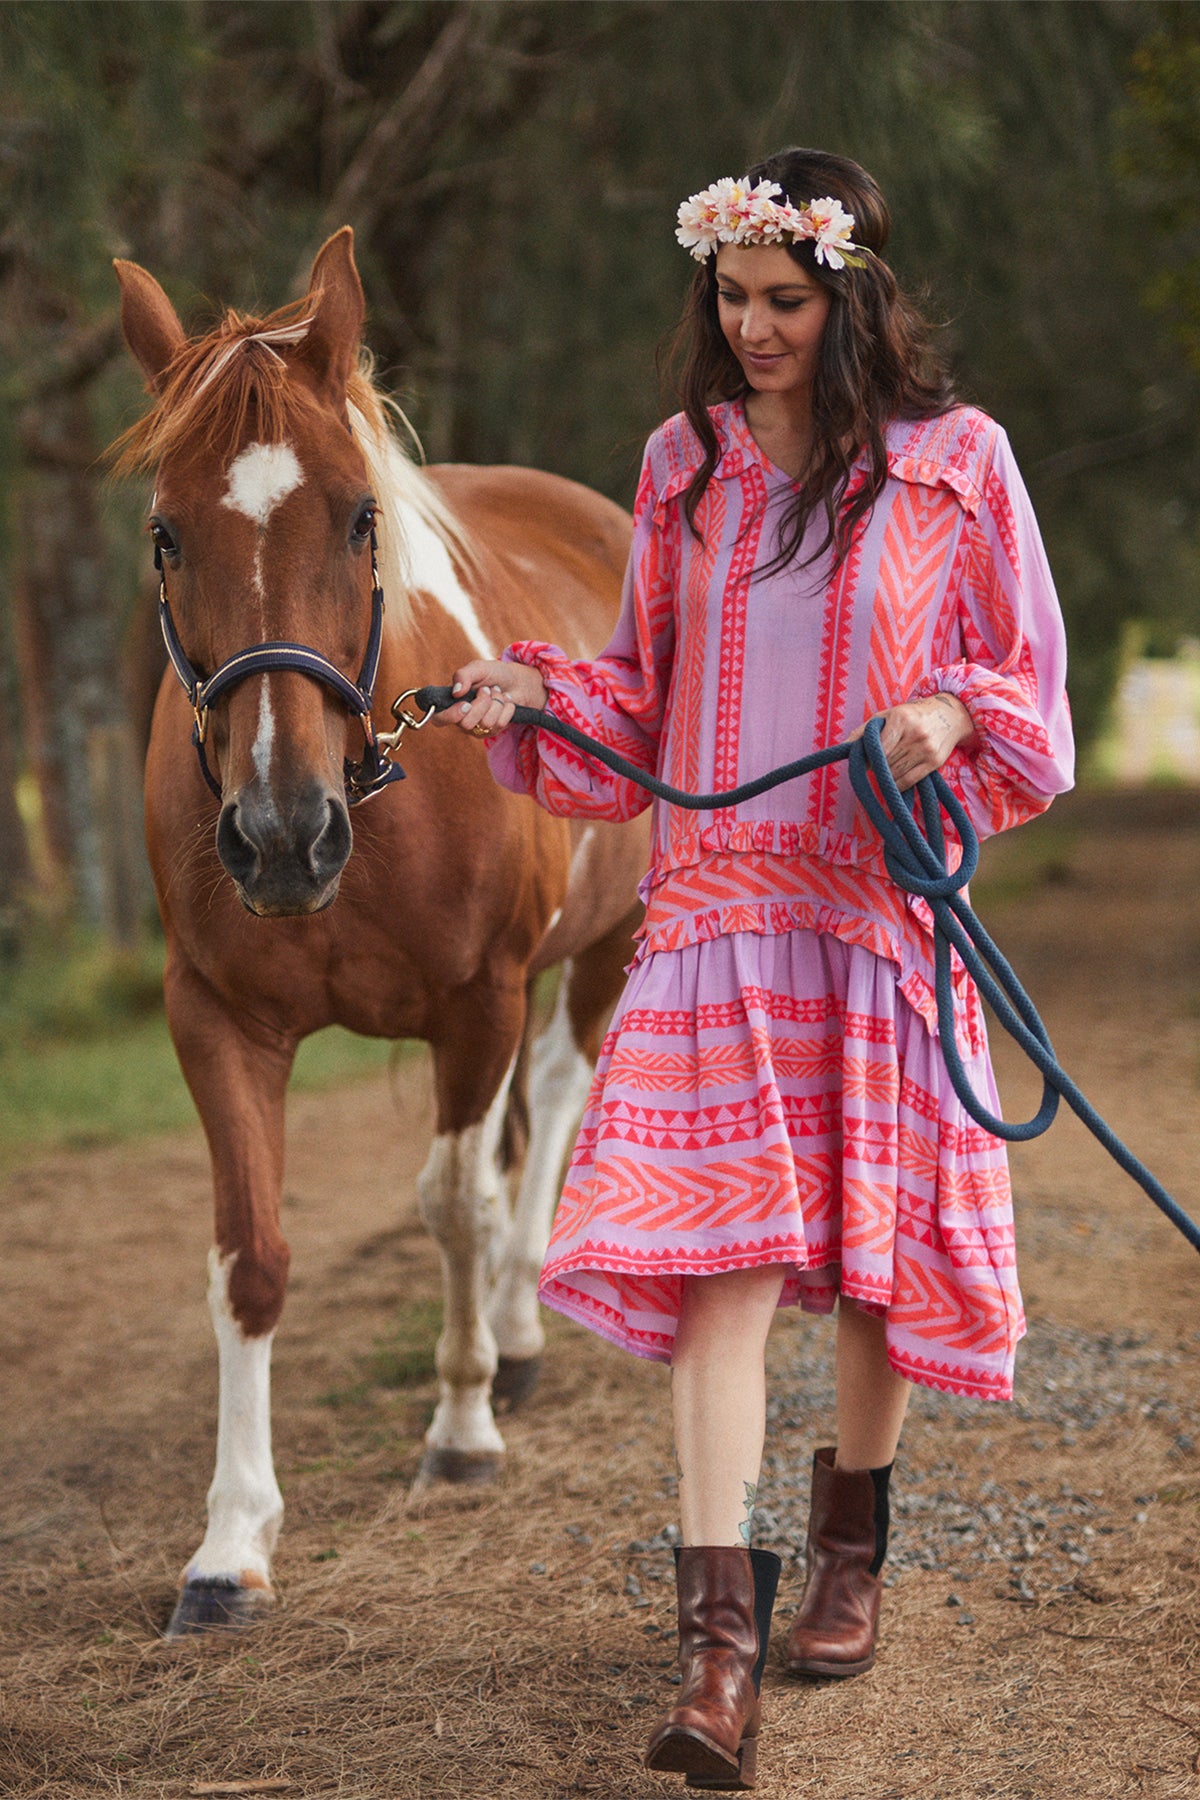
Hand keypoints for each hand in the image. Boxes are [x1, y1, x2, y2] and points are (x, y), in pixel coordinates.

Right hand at [430, 657, 547, 737]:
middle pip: (466, 723)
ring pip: (486, 723)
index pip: (439, 719)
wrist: (516, 680)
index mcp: (451, 703)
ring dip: (496, 702)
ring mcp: (478, 727)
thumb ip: (463, 675)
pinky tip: (505, 700)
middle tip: (487, 689)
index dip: (450, 715)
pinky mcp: (493, 731)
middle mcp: (461, 719)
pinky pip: (500, 724)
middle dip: (482, 703)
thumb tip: (456, 692)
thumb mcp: (477, 668)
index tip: (466, 704)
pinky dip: (506, 707)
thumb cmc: (492, 674)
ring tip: (497, 692)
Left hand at [847, 693, 977, 790]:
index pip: (879, 748)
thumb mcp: (888, 715)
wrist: (950, 715)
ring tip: (887, 767)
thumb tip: (843, 746)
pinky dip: (898, 784)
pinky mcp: (935, 762)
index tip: (865, 761)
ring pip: (895, 774)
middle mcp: (915, 734)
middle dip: (877, 767)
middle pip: (886, 762)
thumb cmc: (912, 715)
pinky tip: (895, 779)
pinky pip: (909, 781)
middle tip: (876, 764)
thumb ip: (864, 730)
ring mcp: (926, 749)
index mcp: (901, 719)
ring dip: (886, 775)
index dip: (869, 759)